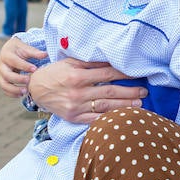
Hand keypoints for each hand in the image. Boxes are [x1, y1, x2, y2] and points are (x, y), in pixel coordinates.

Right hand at [0, 36, 38, 95]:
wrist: (9, 51)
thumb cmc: (19, 49)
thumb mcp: (25, 47)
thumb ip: (34, 52)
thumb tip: (45, 54)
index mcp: (6, 54)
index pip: (14, 61)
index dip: (24, 66)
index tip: (34, 69)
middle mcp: (1, 65)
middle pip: (7, 74)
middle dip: (18, 79)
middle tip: (29, 80)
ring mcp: (1, 74)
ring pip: (4, 84)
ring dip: (14, 89)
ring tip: (25, 91)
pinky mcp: (3, 80)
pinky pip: (4, 89)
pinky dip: (11, 94)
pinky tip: (21, 95)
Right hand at [22, 56, 145, 123]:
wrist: (35, 89)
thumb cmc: (54, 73)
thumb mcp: (70, 62)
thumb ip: (90, 63)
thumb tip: (110, 60)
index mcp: (77, 76)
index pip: (106, 74)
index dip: (124, 74)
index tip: (137, 74)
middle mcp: (78, 92)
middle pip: (109, 92)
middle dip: (129, 92)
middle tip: (144, 92)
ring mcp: (76, 106)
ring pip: (105, 107)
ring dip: (124, 106)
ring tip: (139, 104)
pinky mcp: (74, 117)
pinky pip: (94, 119)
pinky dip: (109, 119)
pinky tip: (121, 117)